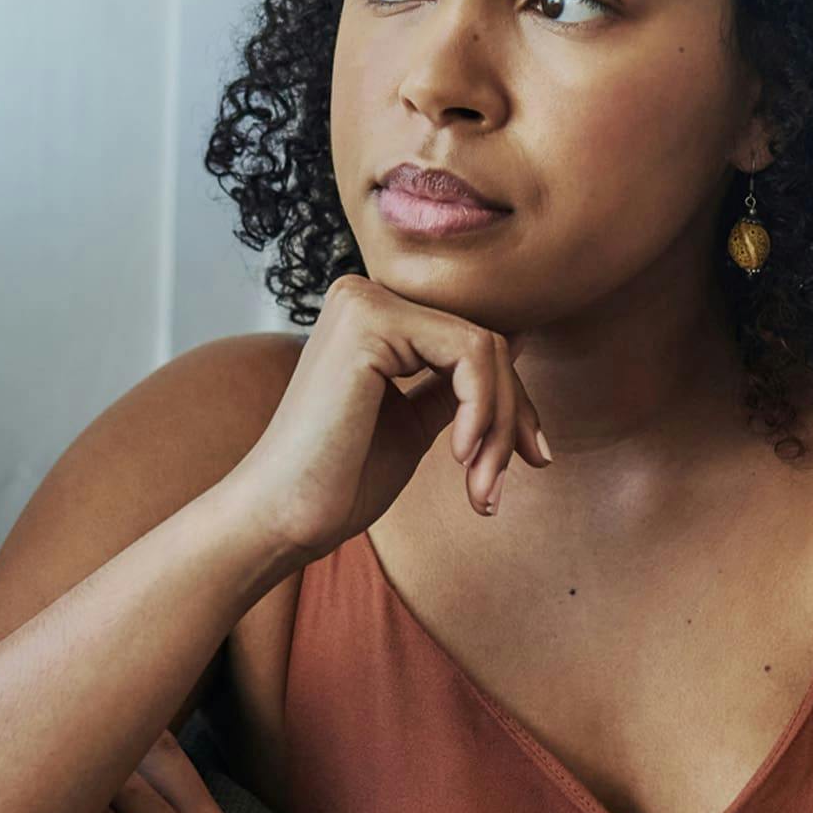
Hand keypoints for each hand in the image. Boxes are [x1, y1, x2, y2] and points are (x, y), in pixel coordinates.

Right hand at [235, 272, 552, 561]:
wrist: (282, 518)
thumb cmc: (339, 480)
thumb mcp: (415, 421)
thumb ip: (457, 381)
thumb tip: (517, 339)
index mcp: (373, 315)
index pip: (472, 340)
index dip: (511, 402)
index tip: (530, 458)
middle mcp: (365, 295)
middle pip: (485, 340)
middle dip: (511, 418)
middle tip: (499, 487)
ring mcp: (364, 301)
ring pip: (485, 348)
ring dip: (499, 427)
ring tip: (480, 489)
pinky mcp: (369, 320)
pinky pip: (468, 352)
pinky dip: (481, 411)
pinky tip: (459, 458)